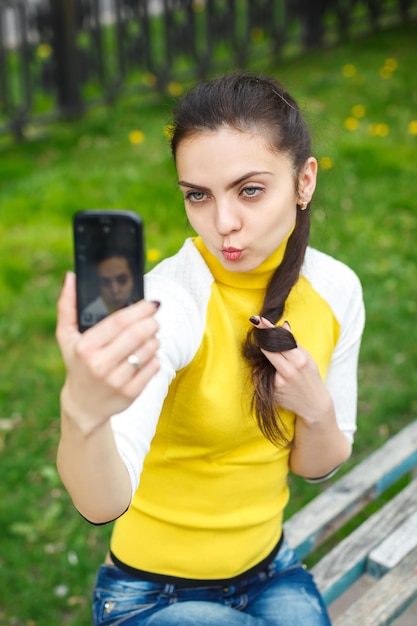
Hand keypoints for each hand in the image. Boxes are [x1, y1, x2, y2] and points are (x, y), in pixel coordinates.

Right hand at [56, 272, 159, 432]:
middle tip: (154, 318)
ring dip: (154, 338)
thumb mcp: (66, 338)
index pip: (118, 322)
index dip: (139, 310)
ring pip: (149, 349)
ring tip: (149, 335)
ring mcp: (117, 381)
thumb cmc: (77, 363)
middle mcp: (100, 365)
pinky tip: (147, 354)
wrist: (84, 405)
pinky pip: (154, 366)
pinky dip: (155, 356)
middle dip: (151, 322)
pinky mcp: (131, 393)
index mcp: (85, 348)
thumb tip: (71, 277)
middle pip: (137, 334)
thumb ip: (67, 307)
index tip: (150, 303)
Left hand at [254, 317, 331, 423]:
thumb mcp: (307, 358)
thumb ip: (293, 343)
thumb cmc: (310, 378)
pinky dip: (264, 372)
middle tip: (256, 325)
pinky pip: (261, 375)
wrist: (314, 405)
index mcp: (300, 360)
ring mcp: (279, 382)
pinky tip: (275, 376)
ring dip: (265, 357)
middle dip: (262, 338)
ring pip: (262, 362)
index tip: (258, 320)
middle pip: (268, 348)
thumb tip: (283, 325)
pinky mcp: (272, 391)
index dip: (268, 329)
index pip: (280, 340)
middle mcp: (288, 370)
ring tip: (277, 363)